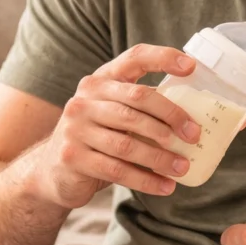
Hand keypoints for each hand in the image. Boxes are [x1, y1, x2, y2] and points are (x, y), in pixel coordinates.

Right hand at [33, 44, 201, 208]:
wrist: (51, 171)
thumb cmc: (97, 140)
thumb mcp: (113, 117)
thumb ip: (141, 110)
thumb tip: (193, 120)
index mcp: (100, 81)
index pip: (134, 58)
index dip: (163, 58)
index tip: (191, 67)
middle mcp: (84, 99)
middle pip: (137, 100)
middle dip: (171, 117)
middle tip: (194, 135)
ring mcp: (75, 128)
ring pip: (128, 142)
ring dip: (161, 157)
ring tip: (183, 167)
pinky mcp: (72, 157)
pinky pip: (117, 170)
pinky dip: (146, 180)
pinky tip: (165, 186)